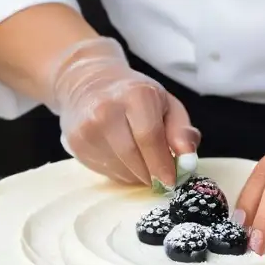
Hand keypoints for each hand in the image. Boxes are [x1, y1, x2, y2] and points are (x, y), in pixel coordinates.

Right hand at [46, 37, 199, 185]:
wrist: (88, 82)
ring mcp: (87, 128)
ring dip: (138, 175)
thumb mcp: (165, 103)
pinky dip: (121, 173)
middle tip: (161, 178)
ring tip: (142, 162)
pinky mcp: (76, 144)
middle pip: (134, 158)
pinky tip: (123, 158)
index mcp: (135, 94)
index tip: (173, 181)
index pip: (150, 138)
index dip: (163, 164)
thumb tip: (188, 158)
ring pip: (121, 170)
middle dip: (152, 174)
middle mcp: (106, 110)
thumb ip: (181, 130)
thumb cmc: (134, 95)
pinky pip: (106, 172)